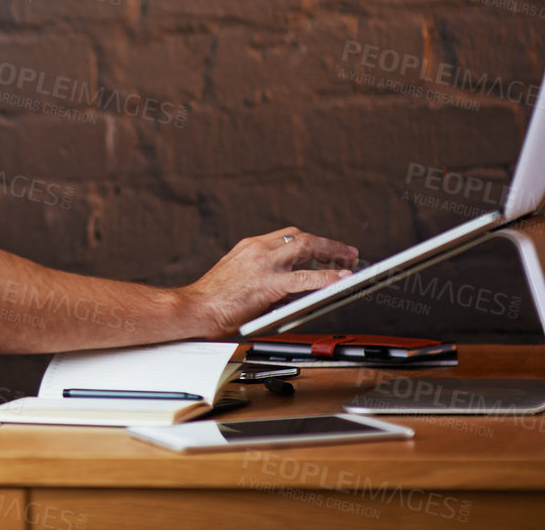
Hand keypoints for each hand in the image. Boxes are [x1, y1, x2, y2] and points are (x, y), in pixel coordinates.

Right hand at [184, 226, 358, 337]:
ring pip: (306, 247)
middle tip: (346, 252)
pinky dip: (326, 277)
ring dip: (332, 251)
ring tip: (350, 261)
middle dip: (327, 243)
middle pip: (300, 237)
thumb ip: (264, 279)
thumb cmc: (212, 301)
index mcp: (250, 247)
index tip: (324, 247)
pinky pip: (304, 278)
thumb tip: (290, 291)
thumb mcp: (239, 279)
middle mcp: (258, 249)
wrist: (195, 308)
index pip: (287, 236)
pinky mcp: (268, 283)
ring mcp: (263, 264)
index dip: (311, 241)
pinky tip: (340, 280)